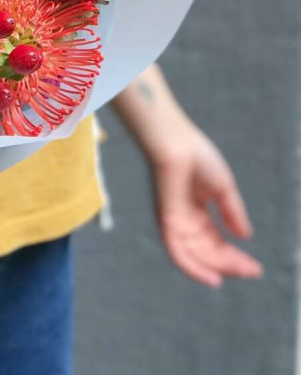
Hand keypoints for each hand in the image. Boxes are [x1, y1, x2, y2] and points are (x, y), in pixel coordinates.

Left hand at [149, 123, 262, 287]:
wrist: (176, 143)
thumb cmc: (198, 157)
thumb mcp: (223, 189)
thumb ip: (232, 212)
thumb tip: (245, 237)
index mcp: (197, 211)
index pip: (216, 242)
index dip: (235, 256)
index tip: (256, 267)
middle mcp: (185, 219)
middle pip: (208, 251)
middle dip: (230, 264)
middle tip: (253, 271)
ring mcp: (174, 221)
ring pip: (195, 256)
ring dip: (217, 268)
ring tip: (239, 274)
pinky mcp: (166, 222)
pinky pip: (177, 252)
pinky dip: (193, 268)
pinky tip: (212, 279)